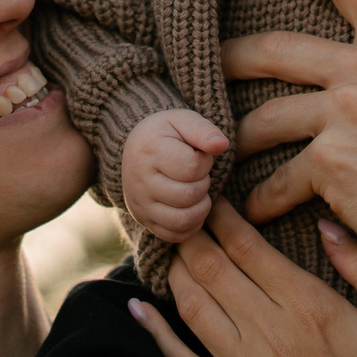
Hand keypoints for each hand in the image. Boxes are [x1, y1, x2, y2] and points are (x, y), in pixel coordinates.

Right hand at [121, 108, 229, 242]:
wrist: (135, 150)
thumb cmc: (166, 135)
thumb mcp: (182, 121)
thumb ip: (203, 130)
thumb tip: (222, 145)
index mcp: (148, 150)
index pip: (191, 167)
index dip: (205, 162)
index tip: (199, 155)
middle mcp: (139, 181)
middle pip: (189, 195)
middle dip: (203, 184)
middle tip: (198, 174)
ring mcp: (140, 205)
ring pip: (183, 220)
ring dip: (201, 207)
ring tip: (197, 190)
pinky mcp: (145, 222)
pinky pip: (176, 235)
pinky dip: (192, 224)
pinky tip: (191, 206)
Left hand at [134, 203, 356, 356]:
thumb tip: (328, 221)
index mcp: (311, 308)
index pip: (249, 247)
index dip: (222, 217)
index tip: (209, 195)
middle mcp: (270, 335)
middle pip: (212, 269)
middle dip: (189, 233)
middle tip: (174, 207)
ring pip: (193, 307)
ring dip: (173, 271)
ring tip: (164, 245)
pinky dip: (157, 334)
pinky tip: (140, 309)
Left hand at [222, 0, 356, 251]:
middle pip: (277, 50)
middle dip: (232, 58)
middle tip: (208, 65)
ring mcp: (347, 114)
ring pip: (267, 118)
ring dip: (237, 139)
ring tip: (221, 153)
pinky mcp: (330, 162)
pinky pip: (280, 179)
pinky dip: (264, 199)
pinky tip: (254, 212)